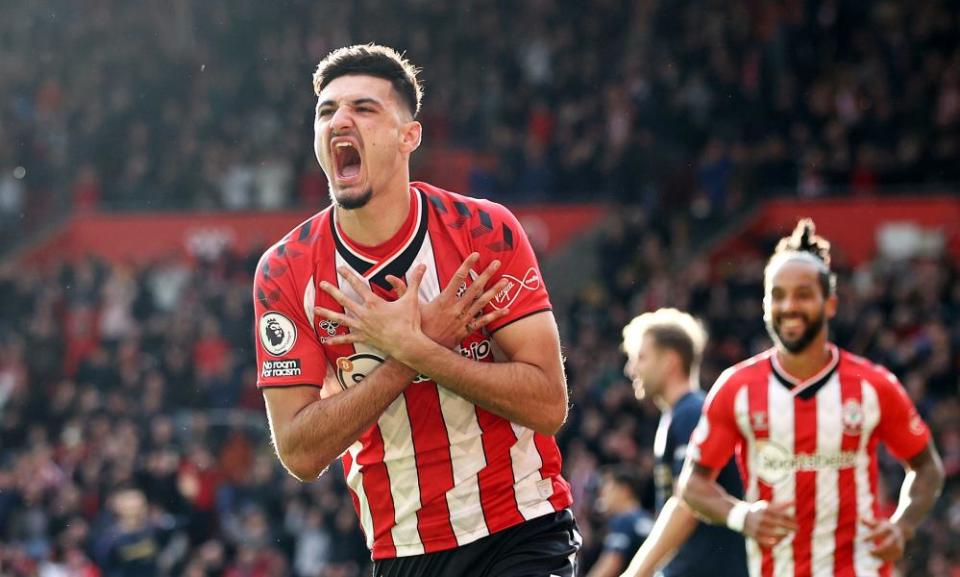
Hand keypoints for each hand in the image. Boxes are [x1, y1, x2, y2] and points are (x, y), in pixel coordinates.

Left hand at [315, 265, 426, 358]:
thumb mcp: (412, 299)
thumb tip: (423, 266)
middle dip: (332, 291)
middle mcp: (364, 314)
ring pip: (341, 319)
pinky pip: (348, 338)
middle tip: (322, 284)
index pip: (358, 285)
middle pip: (344, 300)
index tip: (340, 268)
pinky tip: (327, 340)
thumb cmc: (409, 321)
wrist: (407, 343)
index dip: (349, 275)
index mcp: (373, 302)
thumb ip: (415, 281)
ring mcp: (362, 327)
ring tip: (315, 310)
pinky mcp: (364, 338)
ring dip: (327, 313)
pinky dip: (337, 339)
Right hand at [387, 253, 508, 348]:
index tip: (475, 254)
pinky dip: (495, 315)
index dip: (467, 265)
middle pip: (475, 288)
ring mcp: (463, 320)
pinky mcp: (466, 330)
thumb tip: (388, 277)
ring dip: (495, 291)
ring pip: (482, 303)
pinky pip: (483, 321)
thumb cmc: (415, 328)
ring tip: (506, 281)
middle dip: (486, 274)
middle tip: (497, 263)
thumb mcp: (408, 307)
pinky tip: (507, 309)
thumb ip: (402, 289)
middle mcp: (456, 309)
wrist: (422, 352)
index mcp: (443, 300)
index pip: (458, 278)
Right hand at [743, 500, 797, 547]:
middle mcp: (762, 519)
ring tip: (788, 534)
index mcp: (765, 510)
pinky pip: (767, 542)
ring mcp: (758, 528)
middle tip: (797, 529)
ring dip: (784, 535)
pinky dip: (774, 542)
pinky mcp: (755, 536)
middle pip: (780, 524)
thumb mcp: (767, 506)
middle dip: (791, 527)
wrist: (739, 516)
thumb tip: (793, 502)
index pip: (782, 515)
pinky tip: (779, 540)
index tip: (796, 521)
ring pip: (775, 534)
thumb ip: (780, 505)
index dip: (791, 519)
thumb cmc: (758, 511)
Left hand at [863, 517, 907, 561]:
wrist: (901, 530)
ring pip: (891, 551)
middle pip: (888, 544)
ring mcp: (899, 544)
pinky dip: (886, 558)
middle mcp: (895, 536)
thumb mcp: (877, 523)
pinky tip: (878, 557)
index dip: (871, 536)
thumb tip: (860, 519)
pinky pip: (894, 556)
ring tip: (871, 555)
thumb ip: (868, 522)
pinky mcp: (900, 551)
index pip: (879, 532)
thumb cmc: (884, 526)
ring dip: (882, 555)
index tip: (862, 540)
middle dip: (879, 550)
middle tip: (869, 552)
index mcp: (888, 528)